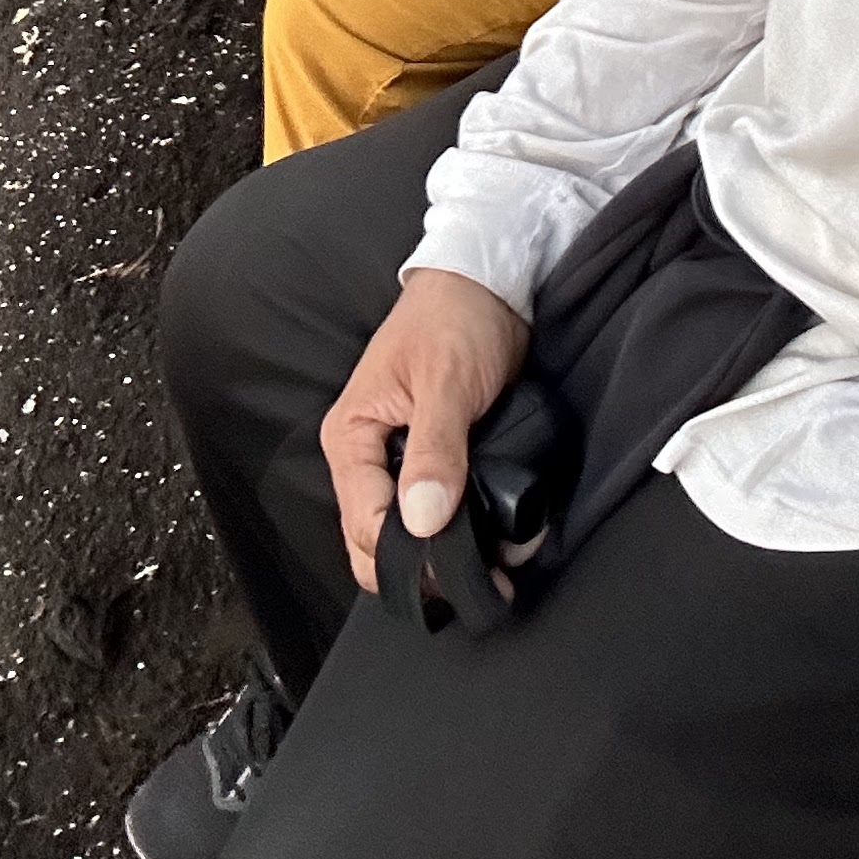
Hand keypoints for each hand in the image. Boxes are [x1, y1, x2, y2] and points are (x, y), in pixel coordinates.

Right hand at [319, 266, 528, 590]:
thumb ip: (434, 451)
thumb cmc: (455, 318)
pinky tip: (506, 536)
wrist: (488, 285)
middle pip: (383, 542)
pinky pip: (443, 514)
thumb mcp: (446, 382)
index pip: (364, 524)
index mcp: (352, 438)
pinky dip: (472, 531)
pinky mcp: (437, 463)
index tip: (455, 573)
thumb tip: (421, 521)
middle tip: (487, 573)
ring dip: (457, 555)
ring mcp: (403, 464)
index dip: (406, 557)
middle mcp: (369, 459)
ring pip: (415, 535)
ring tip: (505, 558)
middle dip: (430, 567)